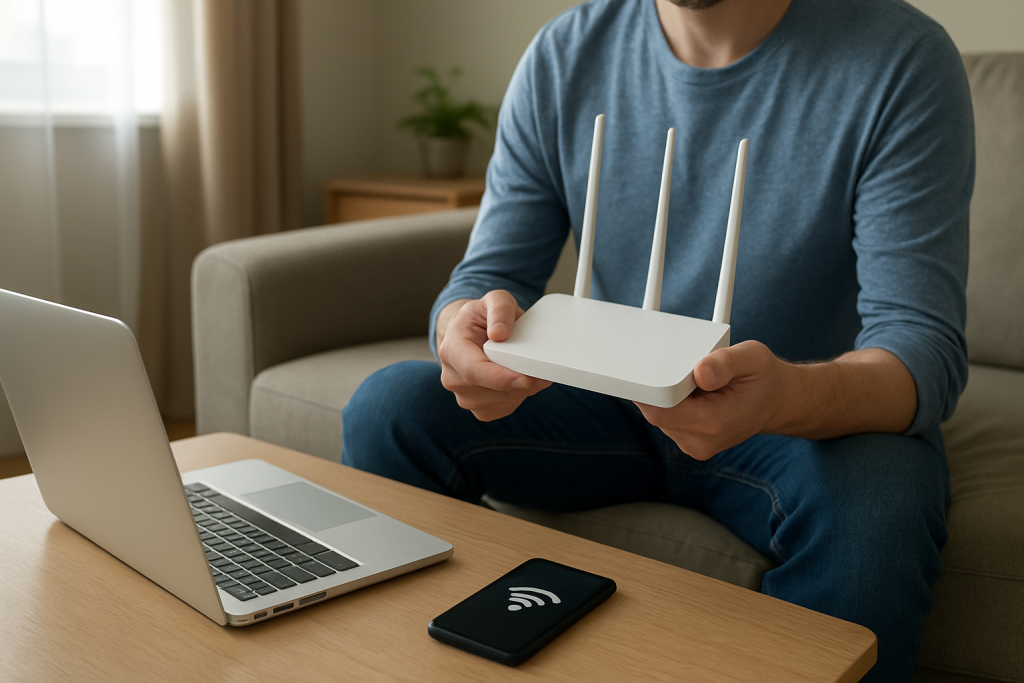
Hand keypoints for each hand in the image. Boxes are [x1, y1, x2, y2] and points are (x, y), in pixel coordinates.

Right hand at [437, 290, 551, 420]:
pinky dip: (518, 398)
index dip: (500, 378)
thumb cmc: (483, 317)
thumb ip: (499, 310)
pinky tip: (520, 381)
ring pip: (499, 402)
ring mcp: (462, 395)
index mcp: (451, 348)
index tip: (524, 379)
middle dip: (520, 384)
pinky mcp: (477, 408)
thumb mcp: (495, 300)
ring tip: (532, 371)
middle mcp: (451, 376)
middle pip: (489, 390)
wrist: (473, 333)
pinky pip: (503, 409)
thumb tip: (499, 333)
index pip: (473, 370)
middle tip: (543, 372)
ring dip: (522, 391)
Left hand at [635, 340, 785, 459]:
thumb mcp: (752, 357)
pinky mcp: (690, 441)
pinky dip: (674, 403)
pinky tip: (693, 393)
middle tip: (685, 370)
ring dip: (669, 396)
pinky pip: (667, 419)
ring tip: (696, 383)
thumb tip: (700, 373)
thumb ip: (725, 362)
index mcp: (714, 423)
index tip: (652, 367)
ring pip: (659, 416)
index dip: (650, 388)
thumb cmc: (765, 378)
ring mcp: (694, 444)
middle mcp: (701, 440)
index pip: (660, 411)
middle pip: (655, 412)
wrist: (777, 403)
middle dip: (662, 388)